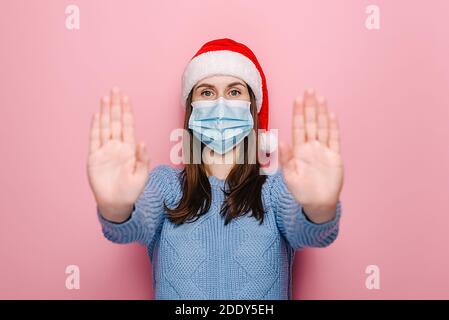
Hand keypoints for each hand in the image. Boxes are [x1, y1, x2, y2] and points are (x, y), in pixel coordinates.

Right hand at [87, 87, 149, 221]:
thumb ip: (143, 159)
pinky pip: (94, 139)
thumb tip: (142, 142)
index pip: (128, 126)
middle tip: (116, 89)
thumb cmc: (131, 190)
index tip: (127, 98)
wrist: (117, 203)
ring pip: (105, 127)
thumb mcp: (142, 175)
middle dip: (116, 106)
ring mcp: (105, 151)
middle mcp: (117, 146)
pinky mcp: (94, 158)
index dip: (127, 112)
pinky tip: (96, 115)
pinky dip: (95, 127)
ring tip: (106, 98)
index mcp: (130, 149)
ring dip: (105, 113)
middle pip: (116, 122)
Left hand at [279, 89, 343, 223]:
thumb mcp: (289, 176)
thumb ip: (285, 158)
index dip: (298, 113)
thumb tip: (280, 140)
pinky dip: (333, 127)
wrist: (317, 203)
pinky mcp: (335, 157)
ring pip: (322, 127)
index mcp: (298, 151)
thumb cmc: (301, 191)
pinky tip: (331, 115)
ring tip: (320, 97)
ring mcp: (323, 150)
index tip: (297, 99)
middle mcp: (311, 147)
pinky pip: (334, 139)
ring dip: (321, 113)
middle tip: (309, 90)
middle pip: (311, 123)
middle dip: (309, 107)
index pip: (298, 127)